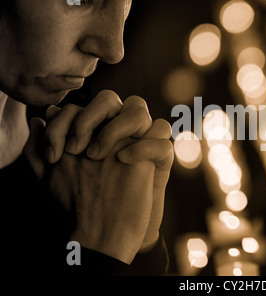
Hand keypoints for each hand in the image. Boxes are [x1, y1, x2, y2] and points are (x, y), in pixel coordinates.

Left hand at [24, 89, 173, 258]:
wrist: (108, 233)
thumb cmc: (82, 203)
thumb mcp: (53, 178)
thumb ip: (40, 151)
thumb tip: (38, 120)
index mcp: (94, 130)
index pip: (82, 105)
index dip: (65, 121)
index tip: (54, 152)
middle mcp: (117, 131)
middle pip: (110, 98)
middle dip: (90, 116)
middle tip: (77, 149)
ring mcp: (139, 142)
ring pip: (139, 109)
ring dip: (117, 125)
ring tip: (97, 155)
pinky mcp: (159, 159)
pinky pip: (161, 141)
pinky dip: (143, 146)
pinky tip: (124, 161)